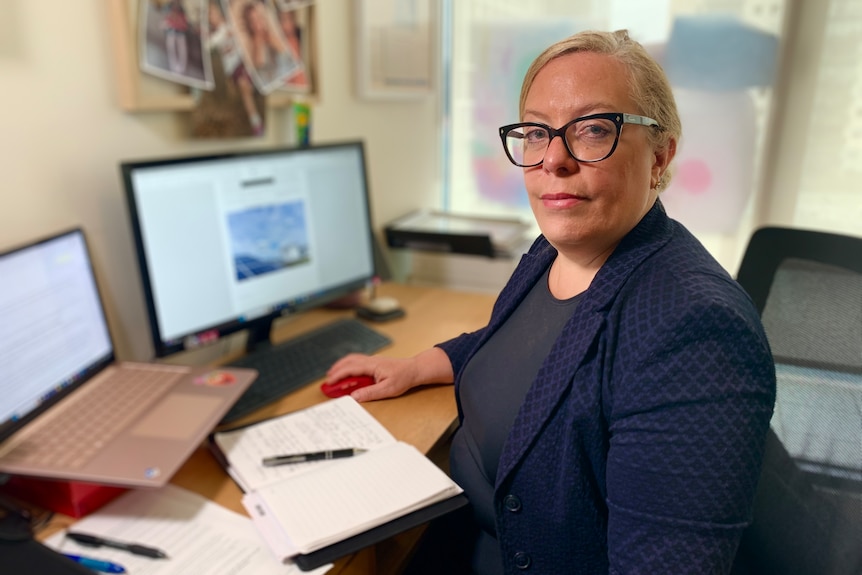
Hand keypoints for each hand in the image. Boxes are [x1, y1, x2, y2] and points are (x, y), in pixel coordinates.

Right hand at [325, 348, 453, 401]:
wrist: (415, 369)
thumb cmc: (404, 378)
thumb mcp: (387, 389)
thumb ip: (370, 393)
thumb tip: (354, 396)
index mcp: (372, 365)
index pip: (350, 369)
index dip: (338, 375)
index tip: (329, 382)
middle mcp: (371, 360)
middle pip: (348, 361)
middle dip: (336, 369)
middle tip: (328, 379)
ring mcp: (373, 360)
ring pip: (352, 359)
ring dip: (342, 365)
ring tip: (334, 374)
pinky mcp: (375, 362)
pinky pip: (358, 361)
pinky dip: (349, 365)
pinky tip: (348, 372)